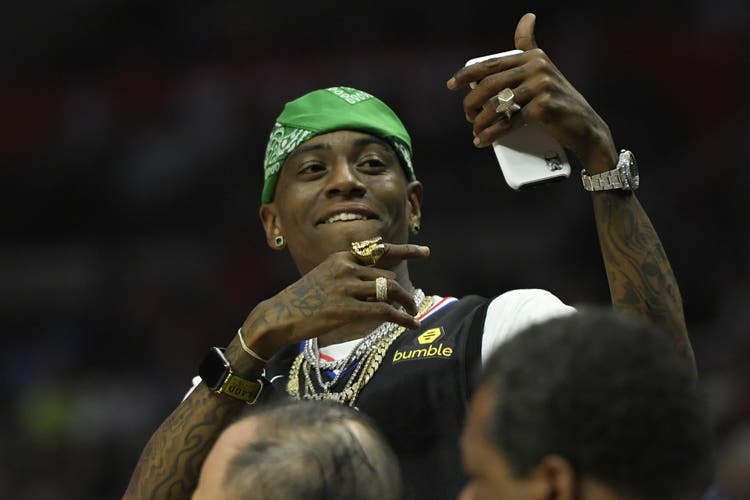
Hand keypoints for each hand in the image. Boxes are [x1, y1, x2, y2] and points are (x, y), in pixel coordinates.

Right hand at [240, 243, 430, 357]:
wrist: (278, 315)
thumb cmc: (301, 300)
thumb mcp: (324, 276)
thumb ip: (348, 275)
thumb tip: (376, 285)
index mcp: (342, 257)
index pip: (380, 251)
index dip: (407, 251)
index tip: (426, 252)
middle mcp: (346, 267)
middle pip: (388, 277)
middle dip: (403, 293)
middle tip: (412, 304)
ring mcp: (347, 287)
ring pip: (390, 291)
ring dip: (406, 304)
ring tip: (412, 314)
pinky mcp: (347, 308)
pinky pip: (384, 311)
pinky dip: (402, 318)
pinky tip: (411, 324)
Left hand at [446, 13, 617, 173]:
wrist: (586, 127)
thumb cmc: (559, 100)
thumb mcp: (544, 70)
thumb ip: (531, 47)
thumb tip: (527, 16)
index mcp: (533, 56)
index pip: (491, 64)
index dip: (467, 74)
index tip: (451, 85)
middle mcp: (537, 67)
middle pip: (490, 85)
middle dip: (471, 102)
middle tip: (468, 116)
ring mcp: (541, 87)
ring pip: (497, 105)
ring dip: (480, 121)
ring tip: (475, 130)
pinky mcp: (544, 107)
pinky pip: (509, 122)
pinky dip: (492, 134)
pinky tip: (482, 140)